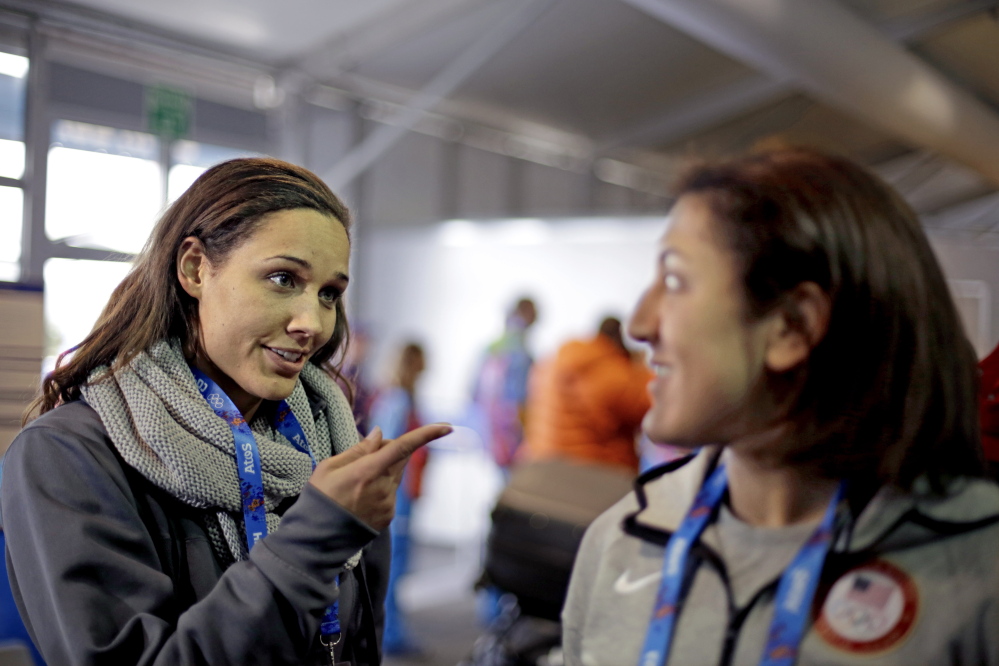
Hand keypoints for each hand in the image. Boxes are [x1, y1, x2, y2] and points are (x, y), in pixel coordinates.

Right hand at [308, 423, 451, 529]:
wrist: (317, 539)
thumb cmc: (319, 498)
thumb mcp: (330, 467)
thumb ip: (359, 449)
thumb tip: (379, 434)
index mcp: (367, 471)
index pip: (403, 447)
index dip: (427, 435)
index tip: (447, 427)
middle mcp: (383, 487)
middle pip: (400, 457)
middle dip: (390, 449)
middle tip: (366, 453)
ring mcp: (388, 503)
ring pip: (395, 474)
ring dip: (384, 469)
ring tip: (356, 482)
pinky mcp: (388, 515)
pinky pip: (391, 492)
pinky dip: (381, 487)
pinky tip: (360, 497)